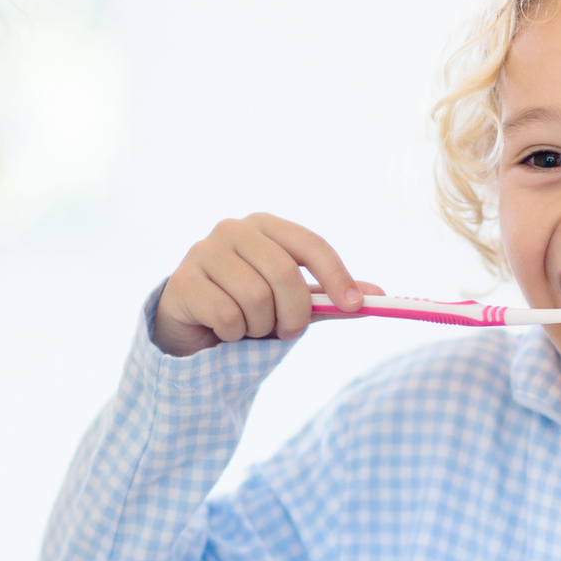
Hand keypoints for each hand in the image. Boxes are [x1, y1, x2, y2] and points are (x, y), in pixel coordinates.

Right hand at [153, 213, 381, 356]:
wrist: (190, 326)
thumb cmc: (246, 306)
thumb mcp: (292, 302)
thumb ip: (329, 297)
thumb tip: (379, 296)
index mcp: (265, 226)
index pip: (310, 243)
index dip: (336, 275)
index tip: (355, 305)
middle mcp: (233, 229)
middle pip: (284, 273)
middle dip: (294, 313)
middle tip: (288, 331)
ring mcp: (203, 251)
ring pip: (255, 297)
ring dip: (260, 327)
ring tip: (249, 328)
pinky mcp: (182, 281)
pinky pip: (226, 314)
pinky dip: (234, 333)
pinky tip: (223, 331)